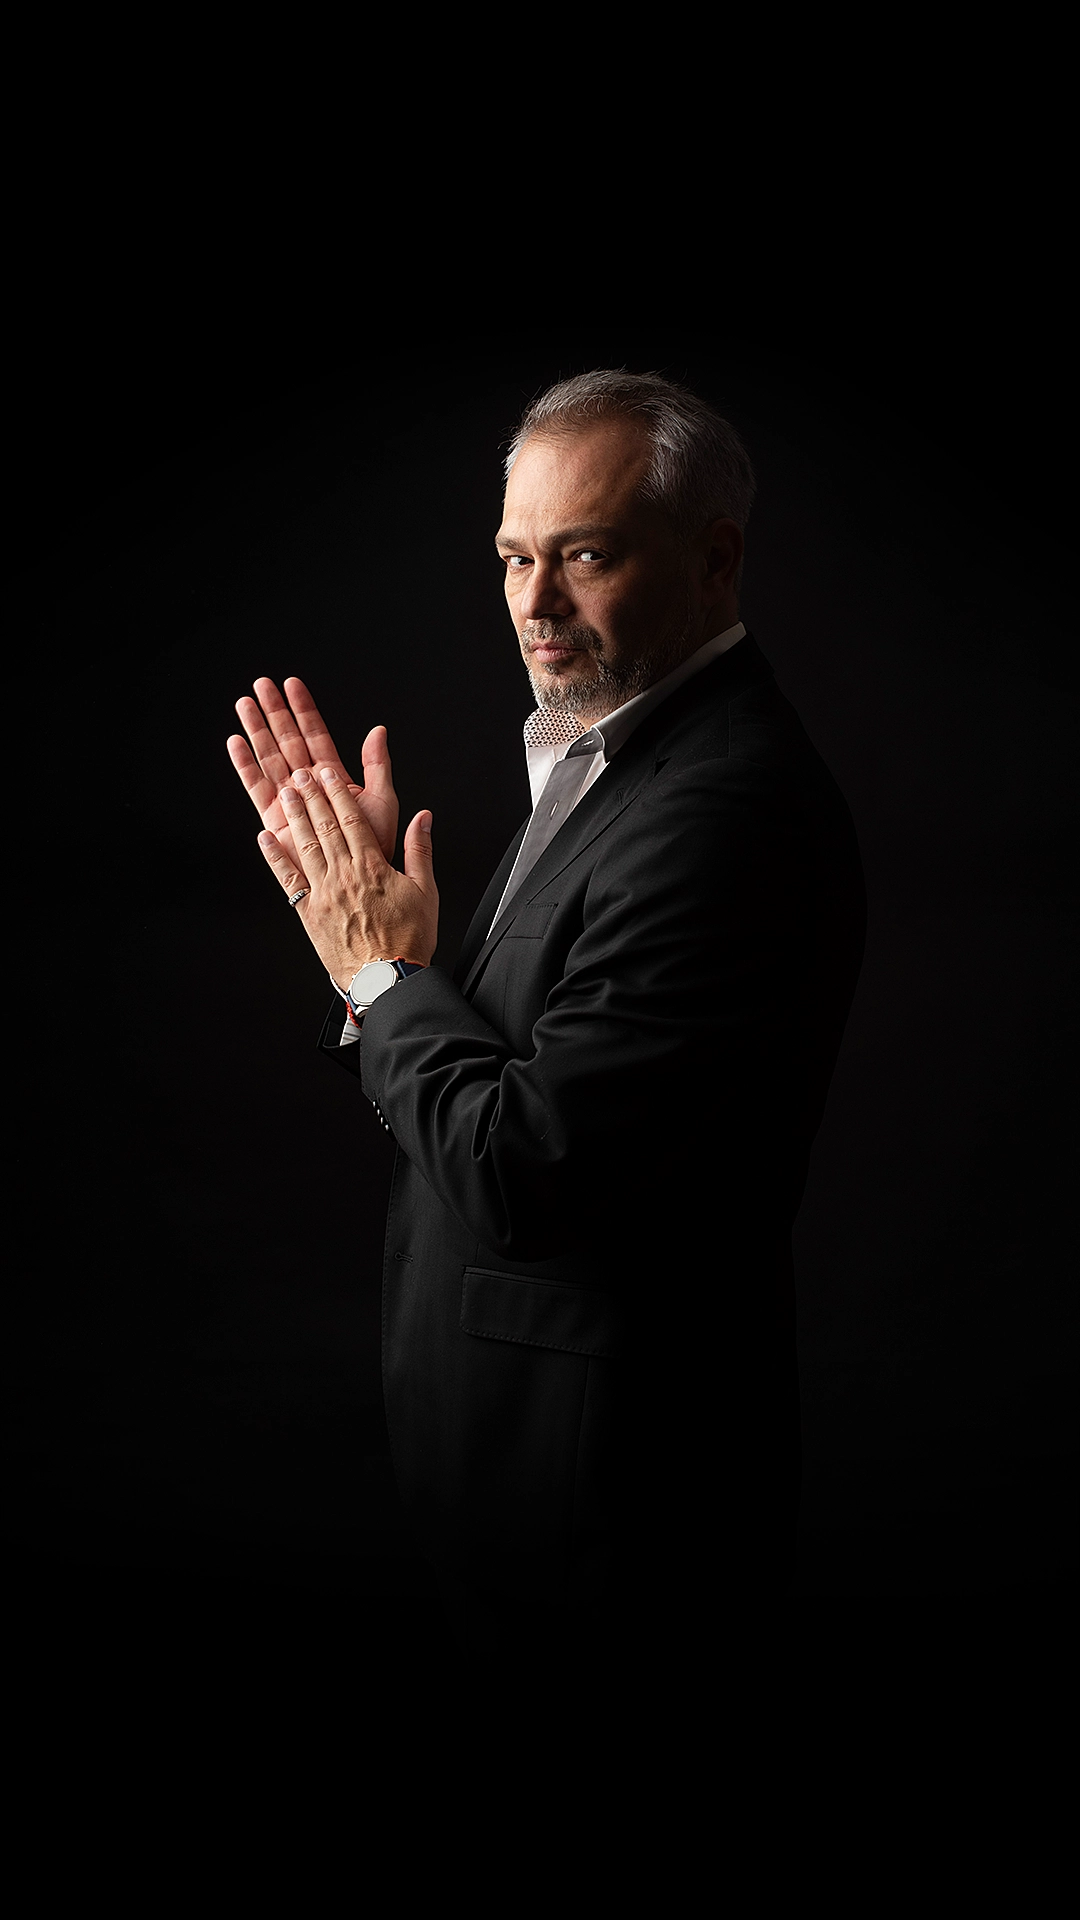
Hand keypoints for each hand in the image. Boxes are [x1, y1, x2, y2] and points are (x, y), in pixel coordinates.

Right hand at [228, 676, 398, 865]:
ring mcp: (290, 802)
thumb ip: (377, 765)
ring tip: (244, 705)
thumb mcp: (382, 801)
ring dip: (256, 731)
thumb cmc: (377, 847)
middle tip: (261, 685)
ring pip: (269, 758)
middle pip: (287, 741)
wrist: (361, 882)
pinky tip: (236, 743)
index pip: (315, 735)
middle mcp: (309, 787)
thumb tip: (378, 729)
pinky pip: (257, 787)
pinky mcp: (275, 820)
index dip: (303, 710)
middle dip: (274, 712)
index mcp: (334, 779)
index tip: (292, 685)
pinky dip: (246, 765)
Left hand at [258, 763, 437, 984]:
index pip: (353, 821)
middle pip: (326, 827)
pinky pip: (288, 880)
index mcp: (374, 868)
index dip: (339, 795)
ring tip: (287, 794)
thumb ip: (421, 851)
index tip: (329, 776)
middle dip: (313, 797)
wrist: (386, 980)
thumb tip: (423, 819)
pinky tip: (264, 840)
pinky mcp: (309, 913)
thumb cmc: (407, 941)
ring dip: (295, 817)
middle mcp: (345, 876)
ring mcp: (324, 894)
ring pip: (306, 846)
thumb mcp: (426, 891)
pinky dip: (275, 858)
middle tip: (302, 774)